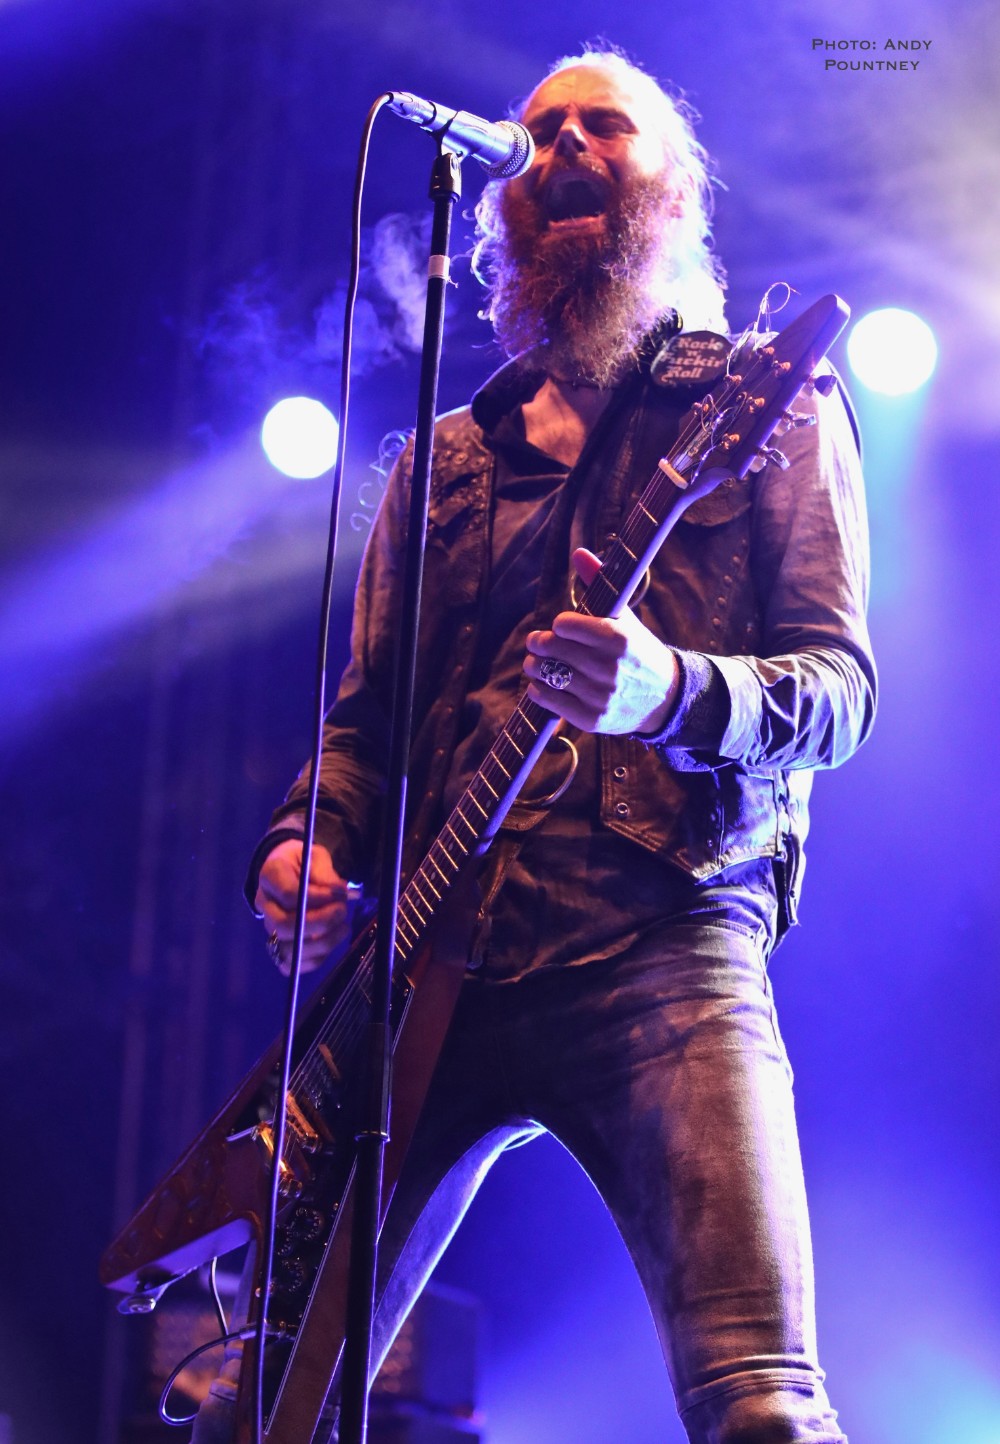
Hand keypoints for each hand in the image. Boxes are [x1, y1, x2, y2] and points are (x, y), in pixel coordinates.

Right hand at [255, 840, 354, 973]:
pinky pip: (290, 964)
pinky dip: (315, 959)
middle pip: (284, 925)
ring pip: (288, 949)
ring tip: (343, 927)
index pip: (288, 894)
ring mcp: (268, 927)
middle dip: (320, 923)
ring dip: (322, 943)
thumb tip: (341, 892)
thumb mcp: (315, 857)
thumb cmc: (304, 862)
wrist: (288, 870)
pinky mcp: (277, 945)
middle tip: (342, 911)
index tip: (341, 894)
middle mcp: (264, 904)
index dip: (318, 898)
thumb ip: (325, 873)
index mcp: (270, 876)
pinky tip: (332, 942)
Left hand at [523, 547, 679, 734]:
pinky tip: (541, 685)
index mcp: (617, 638)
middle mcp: (609, 667)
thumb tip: (580, 553)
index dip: (559, 625)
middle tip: (536, 642)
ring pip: (548, 675)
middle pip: (553, 649)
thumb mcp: (625, 617)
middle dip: (539, 643)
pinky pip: (551, 702)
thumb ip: (600, 584)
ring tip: (535, 663)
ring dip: (535, 667)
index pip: (565, 624)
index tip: (560, 626)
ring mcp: (600, 695)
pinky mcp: (592, 719)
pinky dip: (540, 692)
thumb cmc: (637, 650)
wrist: (664, 697)